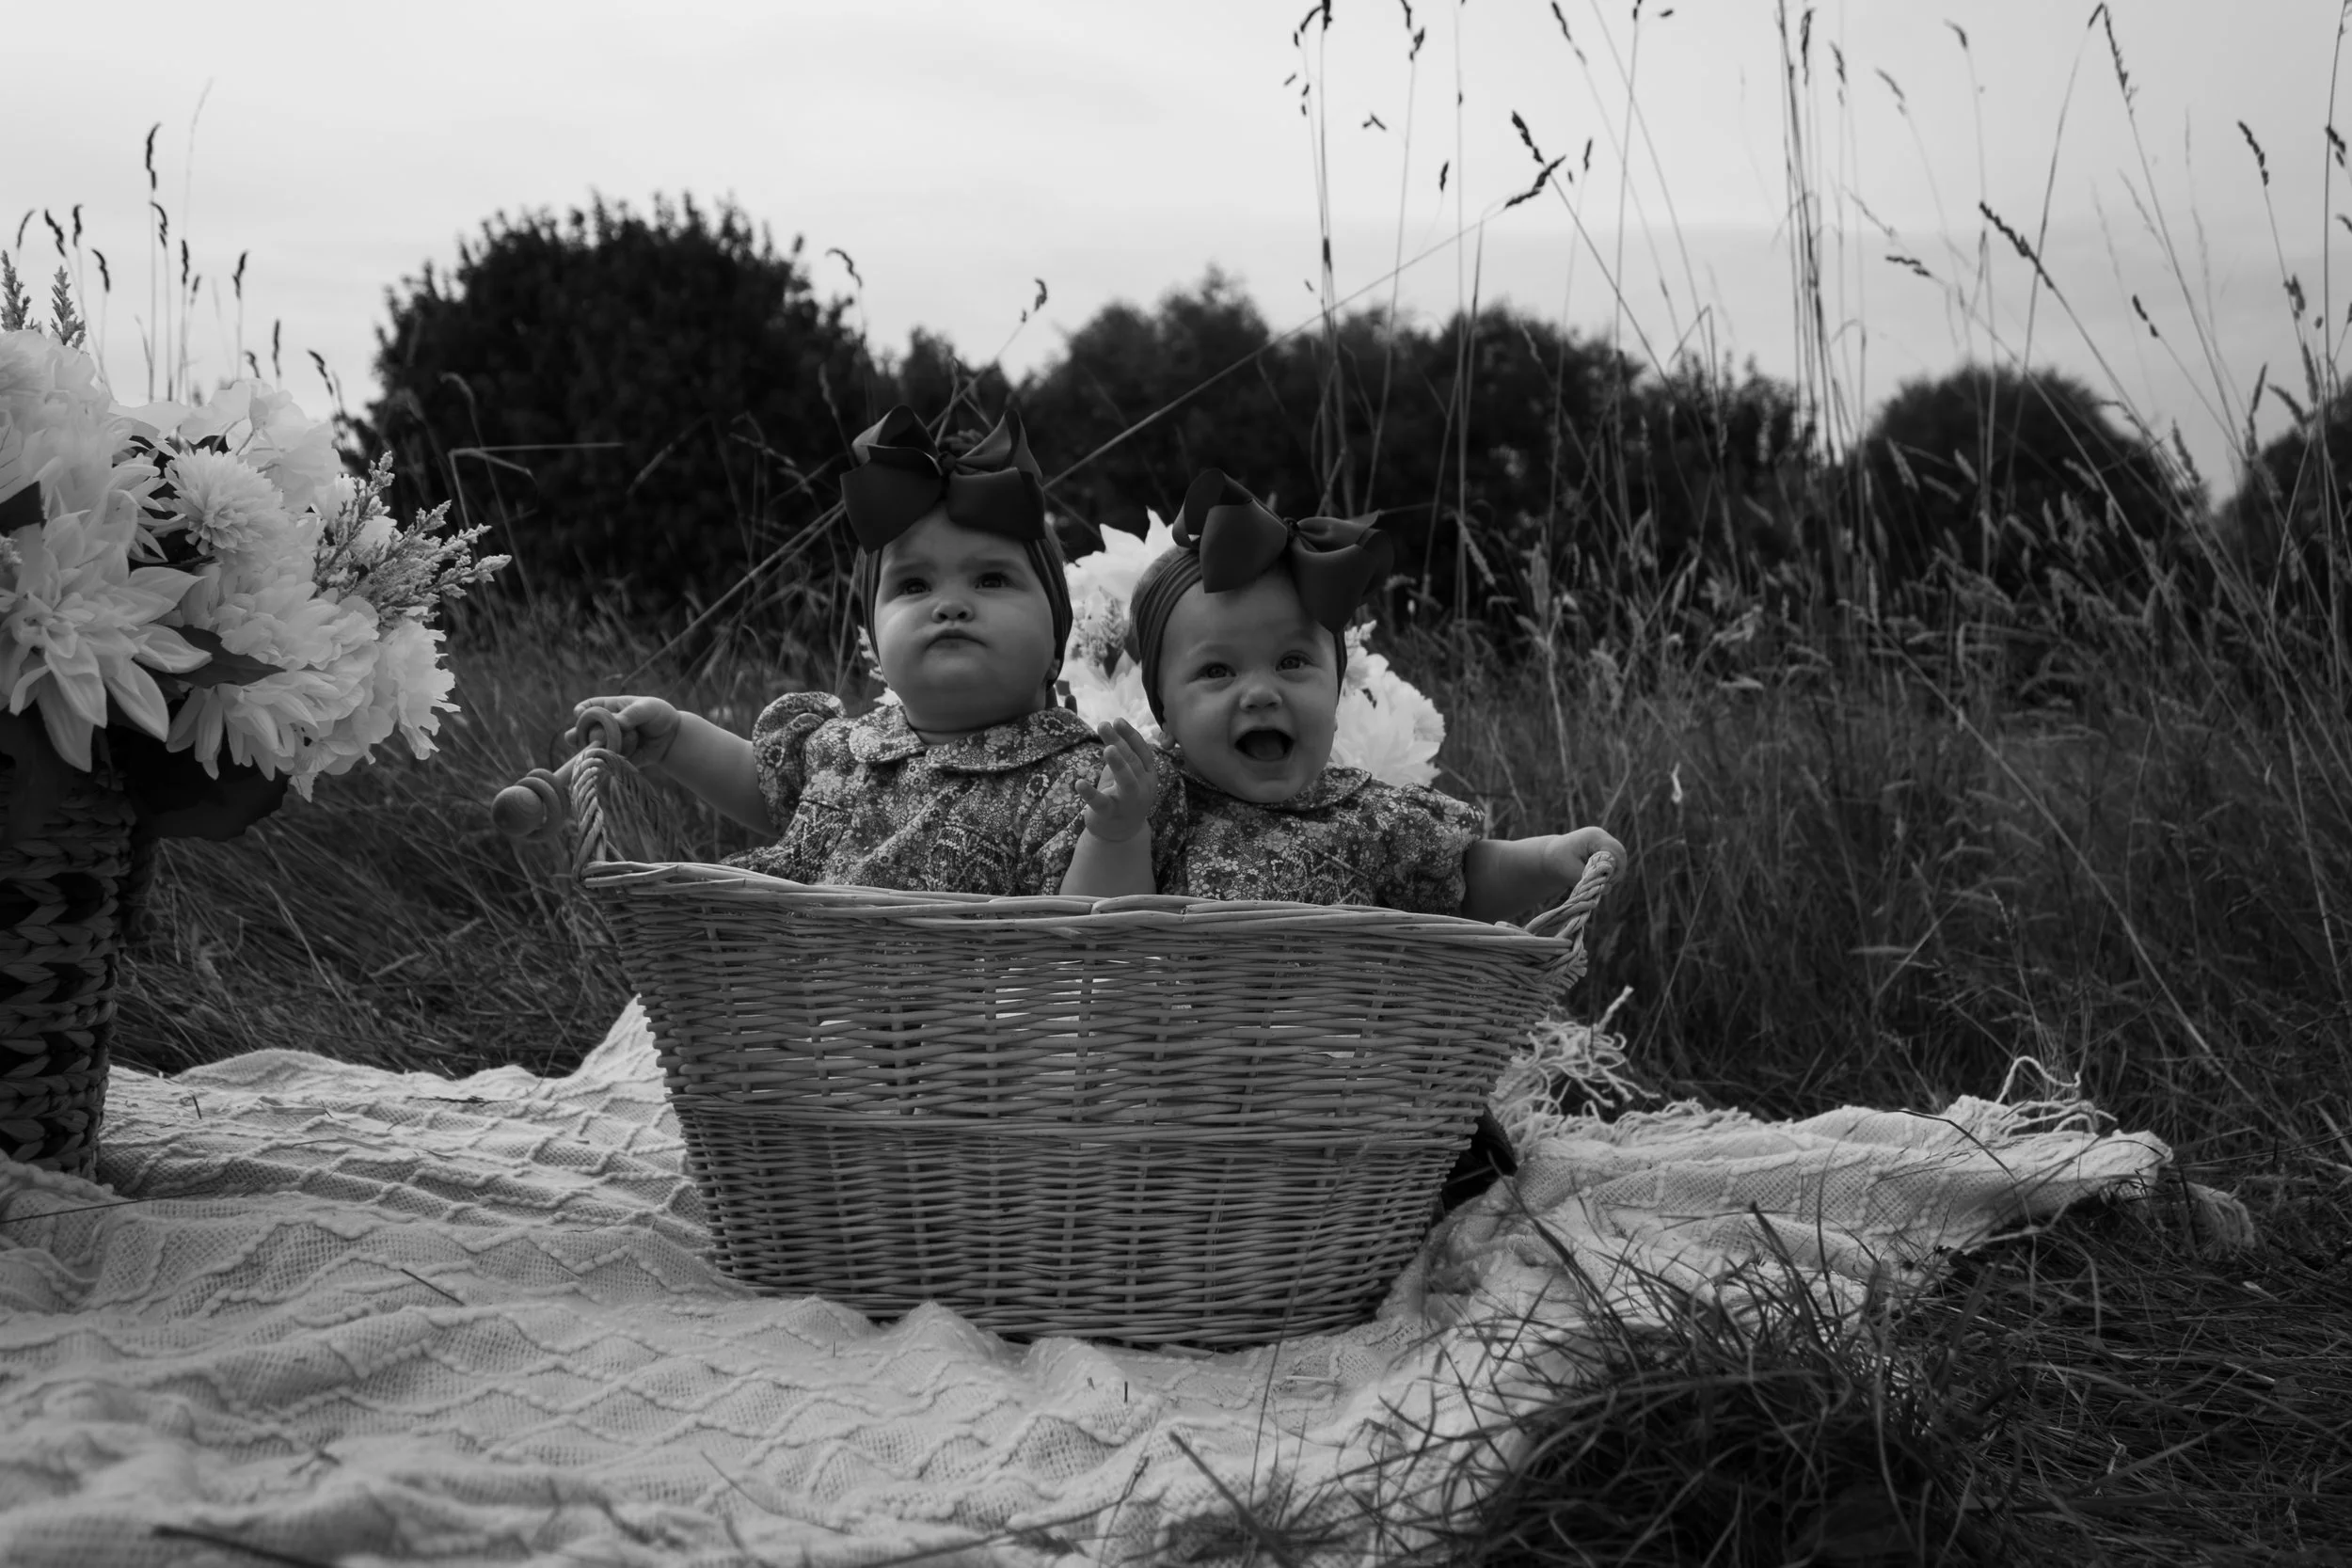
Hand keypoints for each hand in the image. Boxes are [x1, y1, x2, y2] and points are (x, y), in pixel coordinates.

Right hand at [569, 695, 678, 767]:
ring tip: (600, 749)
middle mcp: (602, 726)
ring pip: (592, 749)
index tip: (579, 714)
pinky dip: (611, 762)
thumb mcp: (648, 708)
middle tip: (581, 738)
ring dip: (596, 750)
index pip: (587, 707)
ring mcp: (607, 744)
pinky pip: (607, 762)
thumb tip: (619, 723)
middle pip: (583, 731)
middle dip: (582, 734)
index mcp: (608, 708)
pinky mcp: (614, 759)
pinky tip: (619, 759)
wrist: (671, 738)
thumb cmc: (657, 715)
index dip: (581, 711)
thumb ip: (633, 714)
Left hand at [1078, 719, 1157, 843]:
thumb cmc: (1121, 796)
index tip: (1117, 720)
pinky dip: (1090, 793)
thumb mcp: (1125, 773)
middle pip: (1133, 762)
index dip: (1130, 735)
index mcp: (1148, 775)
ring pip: (1127, 782)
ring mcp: (1129, 802)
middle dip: (1120, 742)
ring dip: (1119, 764)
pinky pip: (1101, 803)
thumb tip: (1112, 727)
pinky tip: (1078, 783)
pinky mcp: (1111, 814)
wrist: (1119, 833)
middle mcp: (1144, 788)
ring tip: (1108, 749)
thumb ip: (1123, 754)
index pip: (1142, 751)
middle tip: (1104, 725)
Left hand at [1543, 825, 1627, 891]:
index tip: (1603, 881)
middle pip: (1620, 855)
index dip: (1613, 869)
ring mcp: (1604, 843)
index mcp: (1594, 837)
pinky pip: (1615, 863)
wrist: (1550, 857)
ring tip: (1599, 882)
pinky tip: (1598, 879)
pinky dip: (1610, 873)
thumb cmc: (1558, 862)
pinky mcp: (1605, 851)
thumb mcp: (1571, 873)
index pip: (1615, 852)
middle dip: (1615, 873)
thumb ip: (1590, 881)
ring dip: (1613, 874)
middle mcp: (1602, 837)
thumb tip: (1608, 888)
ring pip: (1619, 860)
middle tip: (1603, 884)